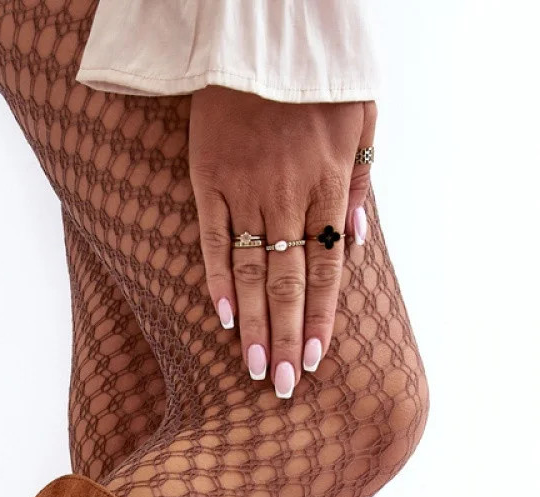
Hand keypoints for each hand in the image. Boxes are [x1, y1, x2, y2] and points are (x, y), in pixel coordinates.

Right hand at [189, 86, 375, 396]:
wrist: (260, 30)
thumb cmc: (315, 76)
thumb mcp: (361, 116)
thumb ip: (361, 182)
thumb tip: (357, 242)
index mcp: (329, 181)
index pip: (327, 267)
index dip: (322, 317)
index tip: (317, 360)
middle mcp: (287, 193)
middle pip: (288, 281)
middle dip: (288, 338)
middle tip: (284, 388)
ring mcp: (244, 188)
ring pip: (249, 270)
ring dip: (254, 326)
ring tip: (255, 370)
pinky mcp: (208, 179)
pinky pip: (210, 239)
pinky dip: (216, 281)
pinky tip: (223, 320)